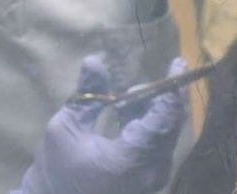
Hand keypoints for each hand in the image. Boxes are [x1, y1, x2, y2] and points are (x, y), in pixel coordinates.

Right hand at [14, 55, 188, 193]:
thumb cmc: (58, 168)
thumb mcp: (66, 128)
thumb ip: (88, 94)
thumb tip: (95, 60)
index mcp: (133, 157)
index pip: (164, 116)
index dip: (172, 88)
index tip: (179, 63)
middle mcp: (153, 168)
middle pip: (171, 122)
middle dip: (160, 96)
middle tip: (142, 83)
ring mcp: (156, 175)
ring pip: (168, 131)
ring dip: (153, 110)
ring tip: (124, 101)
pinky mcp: (154, 176)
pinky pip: (162, 143)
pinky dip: (151, 125)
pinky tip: (128, 117)